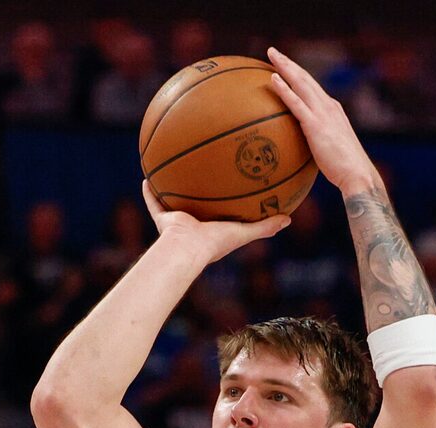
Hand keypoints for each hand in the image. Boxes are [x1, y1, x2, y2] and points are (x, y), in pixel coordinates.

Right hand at [142, 179, 287, 261]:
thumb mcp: (244, 232)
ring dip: (172, 188)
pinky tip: (147, 177)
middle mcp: (194, 225)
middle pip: (196, 205)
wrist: (187, 249)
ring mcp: (177, 222)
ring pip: (173, 202)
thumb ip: (265, 226)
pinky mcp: (163, 219)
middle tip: (202, 174)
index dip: (224, 203)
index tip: (228, 190)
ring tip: (172, 169)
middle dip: (197, 193)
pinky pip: (154, 203)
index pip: (220, 214)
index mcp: (212, 229)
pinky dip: (149, 192)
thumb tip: (289, 219)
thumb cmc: (215, 243)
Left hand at [263, 47, 380, 189]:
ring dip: (285, 67)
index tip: (286, 66)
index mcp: (332, 110)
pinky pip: (296, 103)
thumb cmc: (345, 168)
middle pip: (305, 78)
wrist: (357, 174)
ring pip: (301, 83)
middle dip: (289, 63)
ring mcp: (322, 114)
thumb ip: (319, 142)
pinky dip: (284, 89)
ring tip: (271, 54)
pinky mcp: (315, 125)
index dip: (298, 74)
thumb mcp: (331, 150)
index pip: (312, 87)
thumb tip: (308, 149)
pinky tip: (272, 79)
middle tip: (273, 52)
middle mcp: (328, 106)